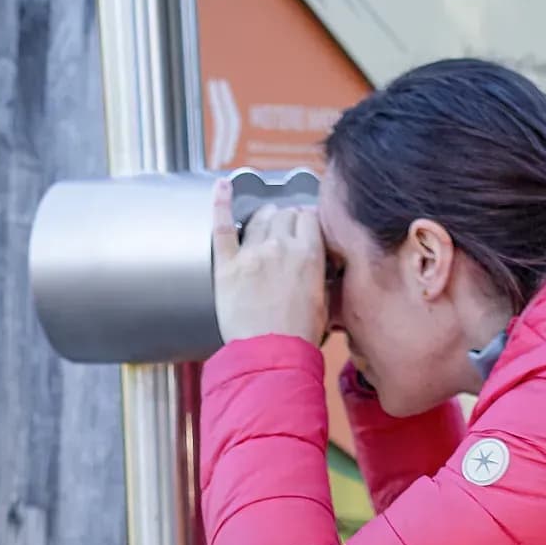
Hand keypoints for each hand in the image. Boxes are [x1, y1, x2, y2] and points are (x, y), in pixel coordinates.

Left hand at [213, 178, 326, 346]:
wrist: (271, 356)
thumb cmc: (298, 337)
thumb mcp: (324, 302)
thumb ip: (321, 274)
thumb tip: (318, 265)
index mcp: (308, 254)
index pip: (309, 218)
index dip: (308, 221)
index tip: (306, 227)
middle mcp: (280, 247)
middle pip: (285, 214)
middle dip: (287, 219)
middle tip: (286, 231)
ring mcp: (252, 253)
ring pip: (260, 217)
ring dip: (265, 216)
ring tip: (265, 222)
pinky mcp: (227, 265)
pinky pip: (222, 225)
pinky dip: (221, 202)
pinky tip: (222, 187)